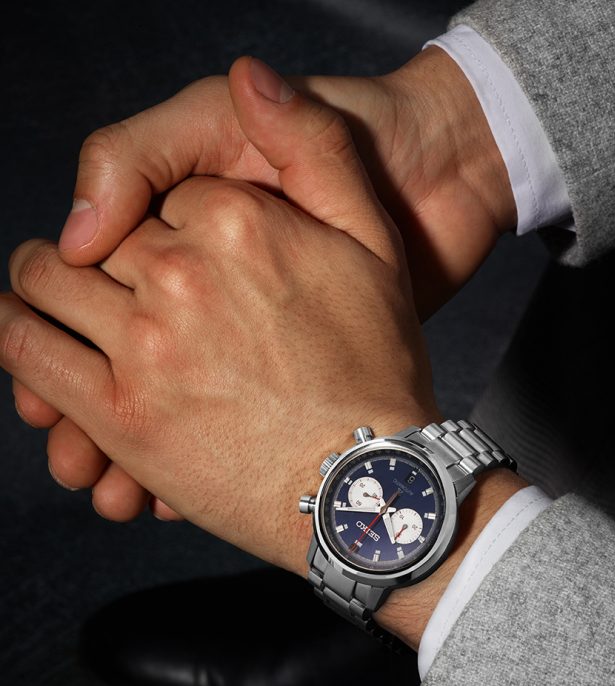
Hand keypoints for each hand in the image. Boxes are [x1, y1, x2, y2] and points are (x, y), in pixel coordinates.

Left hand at [1, 63, 439, 575]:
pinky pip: (26, 349)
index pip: (164, 199)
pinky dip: (18, 332)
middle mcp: (182, 273)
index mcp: (240, 223)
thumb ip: (316, 149)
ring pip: (46, 282)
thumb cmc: (379, 370)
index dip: (169, 224)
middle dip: (110, 254)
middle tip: (128, 283)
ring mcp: (144, 344)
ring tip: (71, 300)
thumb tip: (251, 75)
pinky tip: (37, 334)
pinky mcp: (119, 414)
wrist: (369, 480)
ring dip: (51, 284)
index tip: (185, 256)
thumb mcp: (376, 245)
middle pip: (100, 237)